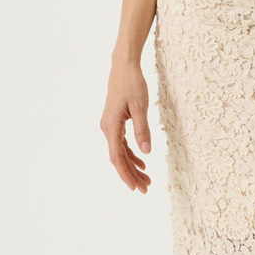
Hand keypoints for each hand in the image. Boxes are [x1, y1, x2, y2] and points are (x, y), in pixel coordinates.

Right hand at [100, 62, 152, 192]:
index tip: (134, 187)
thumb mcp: (140, 107)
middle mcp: (107, 128)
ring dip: (132, 166)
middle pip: (118, 158)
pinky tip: (141, 162)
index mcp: (111, 126)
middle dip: (131, 174)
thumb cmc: (132, 83)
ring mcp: (110, 126)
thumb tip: (146, 153)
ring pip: (120, 152)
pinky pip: (121, 144)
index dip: (125, 174)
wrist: (123, 66)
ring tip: (146, 179)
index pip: (117, 157)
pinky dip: (131, 154)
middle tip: (145, 188)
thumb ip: (143, 130)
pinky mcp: (115, 122)